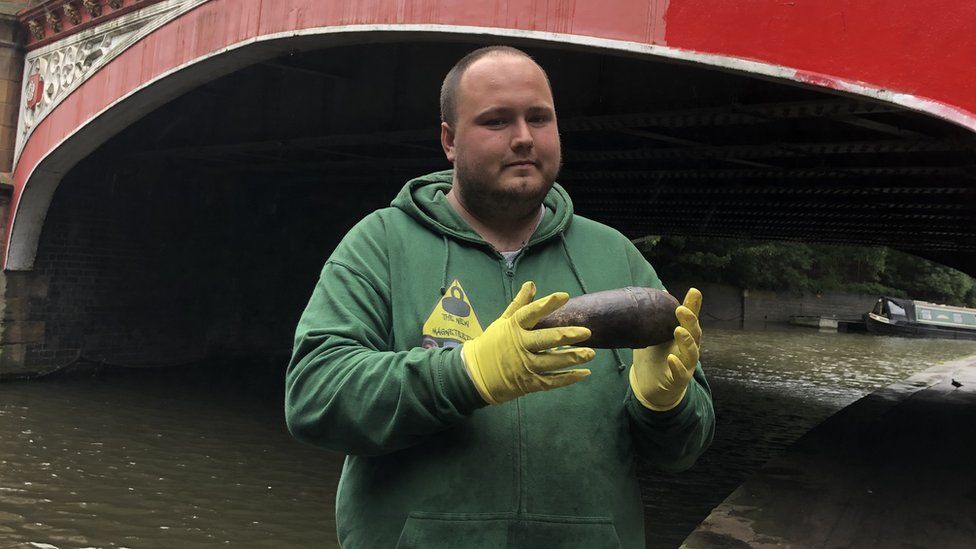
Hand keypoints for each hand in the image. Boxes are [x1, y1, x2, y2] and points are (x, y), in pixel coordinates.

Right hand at [461, 281, 595, 404]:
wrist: (474, 374)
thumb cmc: (491, 344)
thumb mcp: (502, 322)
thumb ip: (519, 304)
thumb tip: (531, 284)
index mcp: (513, 328)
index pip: (530, 313)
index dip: (546, 304)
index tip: (564, 296)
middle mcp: (519, 346)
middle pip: (546, 339)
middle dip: (567, 336)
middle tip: (586, 332)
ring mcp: (525, 366)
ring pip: (553, 362)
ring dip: (573, 357)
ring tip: (591, 354)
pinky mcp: (529, 383)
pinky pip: (552, 381)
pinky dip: (568, 378)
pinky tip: (584, 373)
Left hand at [630, 288, 702, 410]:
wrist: (652, 387)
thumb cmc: (656, 357)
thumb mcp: (655, 334)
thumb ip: (658, 317)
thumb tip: (660, 292)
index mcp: (684, 336)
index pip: (690, 319)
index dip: (693, 306)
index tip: (694, 291)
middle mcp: (689, 349)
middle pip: (694, 333)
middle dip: (690, 320)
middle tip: (681, 309)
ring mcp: (686, 365)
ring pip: (692, 353)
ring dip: (686, 341)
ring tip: (679, 330)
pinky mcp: (679, 380)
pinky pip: (681, 373)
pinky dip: (677, 366)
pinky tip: (671, 359)